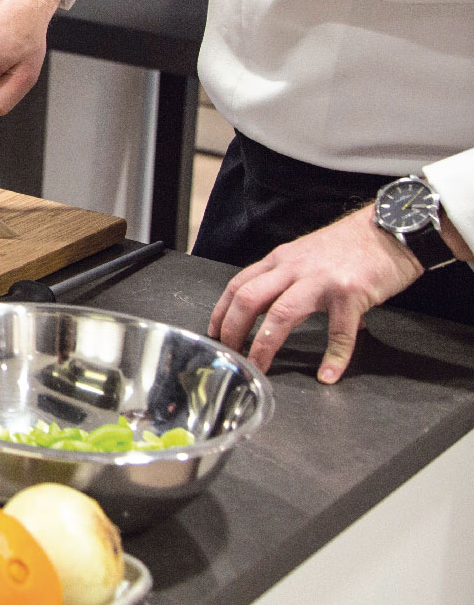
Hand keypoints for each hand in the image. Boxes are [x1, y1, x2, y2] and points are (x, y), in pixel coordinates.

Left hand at [207, 209, 423, 382]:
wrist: (389, 229)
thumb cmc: (349, 246)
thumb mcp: (305, 255)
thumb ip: (285, 277)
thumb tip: (269, 309)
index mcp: (280, 259)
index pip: (238, 284)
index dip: (221, 311)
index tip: (215, 333)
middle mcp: (294, 268)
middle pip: (249, 299)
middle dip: (234, 329)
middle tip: (231, 354)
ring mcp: (321, 280)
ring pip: (281, 314)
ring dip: (265, 345)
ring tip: (260, 368)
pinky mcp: (350, 294)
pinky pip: (339, 332)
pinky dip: (334, 357)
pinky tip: (328, 374)